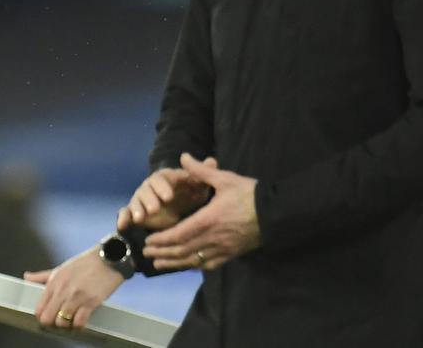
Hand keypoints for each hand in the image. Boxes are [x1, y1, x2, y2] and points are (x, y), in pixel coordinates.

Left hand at [25, 245, 125, 331]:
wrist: (108, 259)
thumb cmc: (85, 263)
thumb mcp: (61, 268)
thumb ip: (42, 276)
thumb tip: (26, 277)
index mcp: (54, 282)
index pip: (39, 308)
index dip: (42, 316)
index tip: (48, 317)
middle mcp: (62, 290)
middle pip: (48, 318)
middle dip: (52, 323)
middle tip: (59, 321)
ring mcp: (76, 297)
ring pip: (62, 322)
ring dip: (66, 325)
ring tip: (70, 321)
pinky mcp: (91, 302)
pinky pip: (80, 322)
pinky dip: (79, 326)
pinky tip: (81, 322)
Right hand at [117, 158, 216, 231]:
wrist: (178, 206)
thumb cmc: (189, 194)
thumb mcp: (198, 185)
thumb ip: (203, 174)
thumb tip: (212, 161)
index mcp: (164, 178)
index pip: (161, 179)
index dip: (164, 187)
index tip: (169, 197)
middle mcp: (150, 186)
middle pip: (146, 190)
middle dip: (149, 199)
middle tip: (155, 209)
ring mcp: (141, 199)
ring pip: (136, 201)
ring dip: (137, 209)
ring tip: (140, 219)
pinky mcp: (135, 211)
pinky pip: (126, 213)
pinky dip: (123, 219)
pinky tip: (122, 226)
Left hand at [142, 153, 260, 270]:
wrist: (277, 213)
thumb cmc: (249, 194)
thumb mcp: (224, 179)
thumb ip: (201, 170)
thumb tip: (182, 157)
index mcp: (208, 220)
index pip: (179, 234)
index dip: (162, 240)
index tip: (148, 240)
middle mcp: (213, 238)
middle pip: (182, 250)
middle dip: (162, 253)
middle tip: (146, 253)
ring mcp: (223, 249)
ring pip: (194, 260)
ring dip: (174, 263)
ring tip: (158, 263)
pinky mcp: (231, 254)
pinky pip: (209, 264)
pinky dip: (193, 265)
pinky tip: (186, 265)